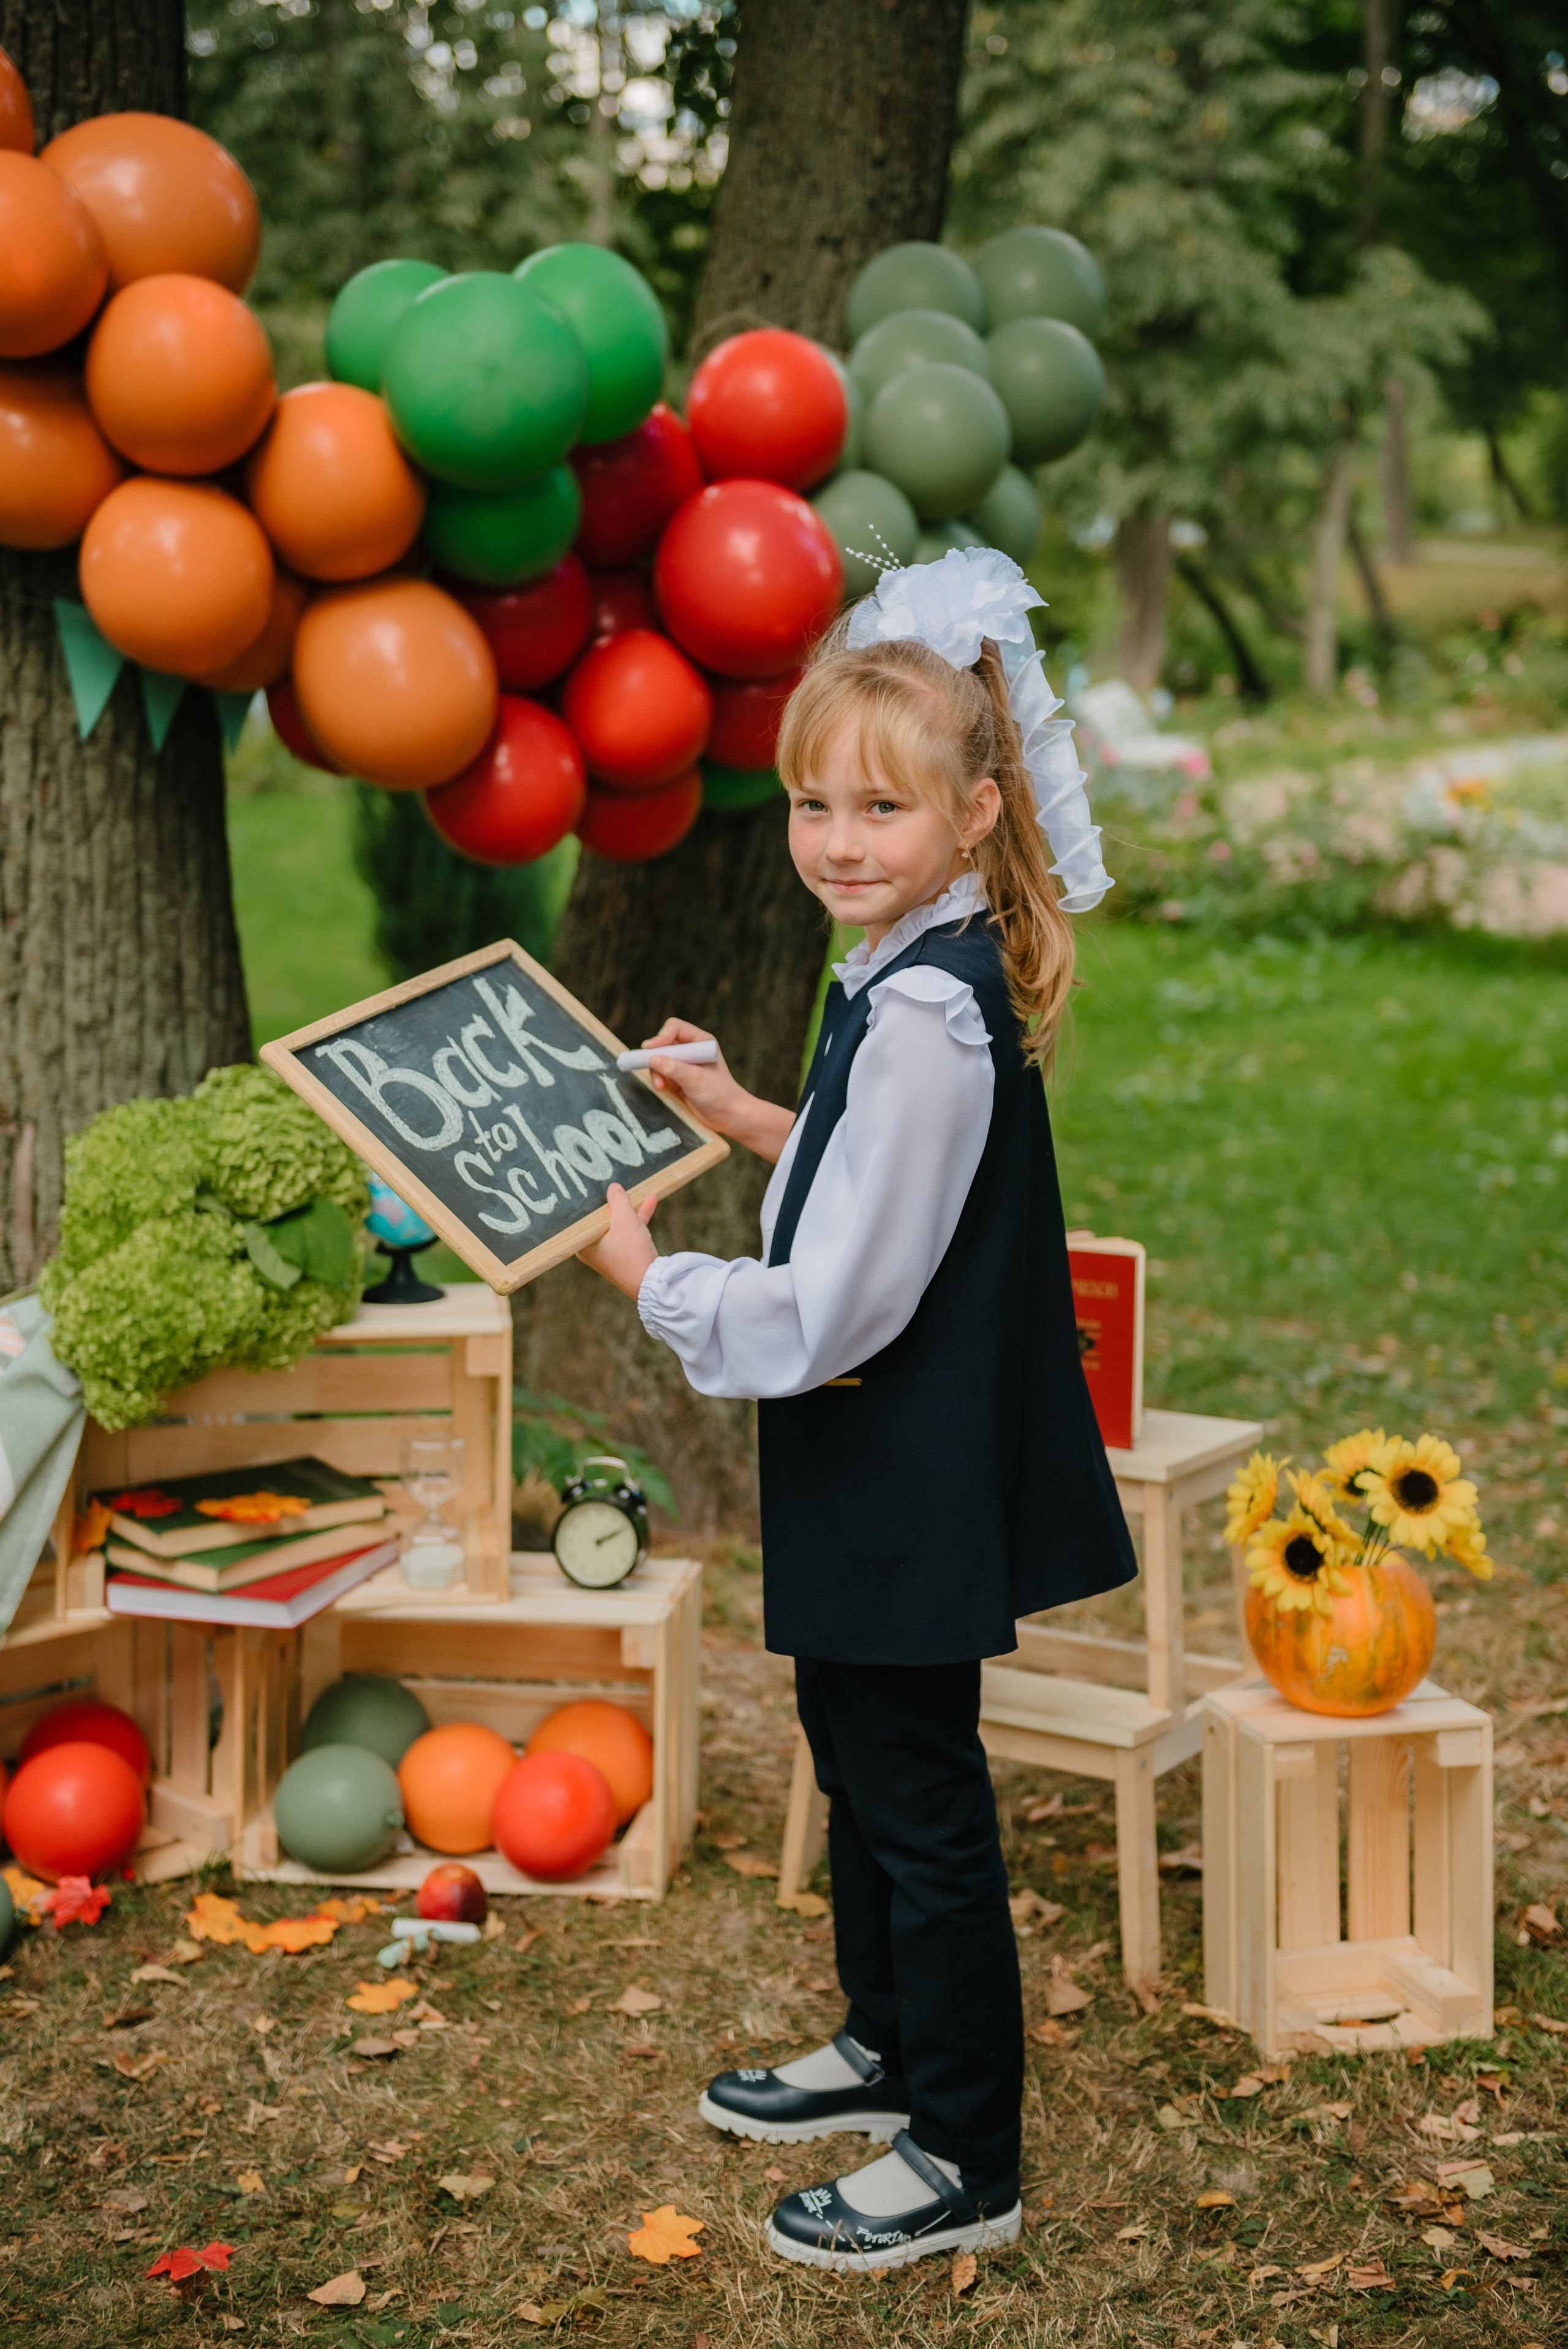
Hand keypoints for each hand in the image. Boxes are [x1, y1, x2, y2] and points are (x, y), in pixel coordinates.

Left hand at [577, 1183, 658, 1298]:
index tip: (593, 1187)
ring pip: (618, 1224)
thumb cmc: (631, 1253)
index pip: (583, 1218)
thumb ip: (618, 1200)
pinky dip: (638, 1218)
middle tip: (613, 1185)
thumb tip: (613, 1187)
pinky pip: (629, 1231)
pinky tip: (650, 1200)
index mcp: (584, 1245)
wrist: (652, 1282)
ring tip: (638, 1190)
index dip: (590, 1202)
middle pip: (602, 1219)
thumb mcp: (625, 1221)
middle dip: (613, 1202)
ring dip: (630, 1208)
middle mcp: (594, 1249)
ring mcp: (611, 1252)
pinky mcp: (626, 1253)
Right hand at [640, 1017, 795, 1164]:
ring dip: (656, 1070)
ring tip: (660, 1085)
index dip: (661, 1037)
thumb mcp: (696, 1079)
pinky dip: (658, 1078)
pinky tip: (662, 1088)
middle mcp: (692, 1049)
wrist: (727, 1115)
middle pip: (664, 1042)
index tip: (650, 1050)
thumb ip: (674, 1068)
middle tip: (650, 1067)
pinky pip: (661, 1072)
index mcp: (701, 1041)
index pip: (674, 1028)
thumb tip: (652, 1058)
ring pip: (659, 1058)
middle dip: (656, 1056)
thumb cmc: (719, 1094)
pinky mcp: (678, 1077)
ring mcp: (684, 1063)